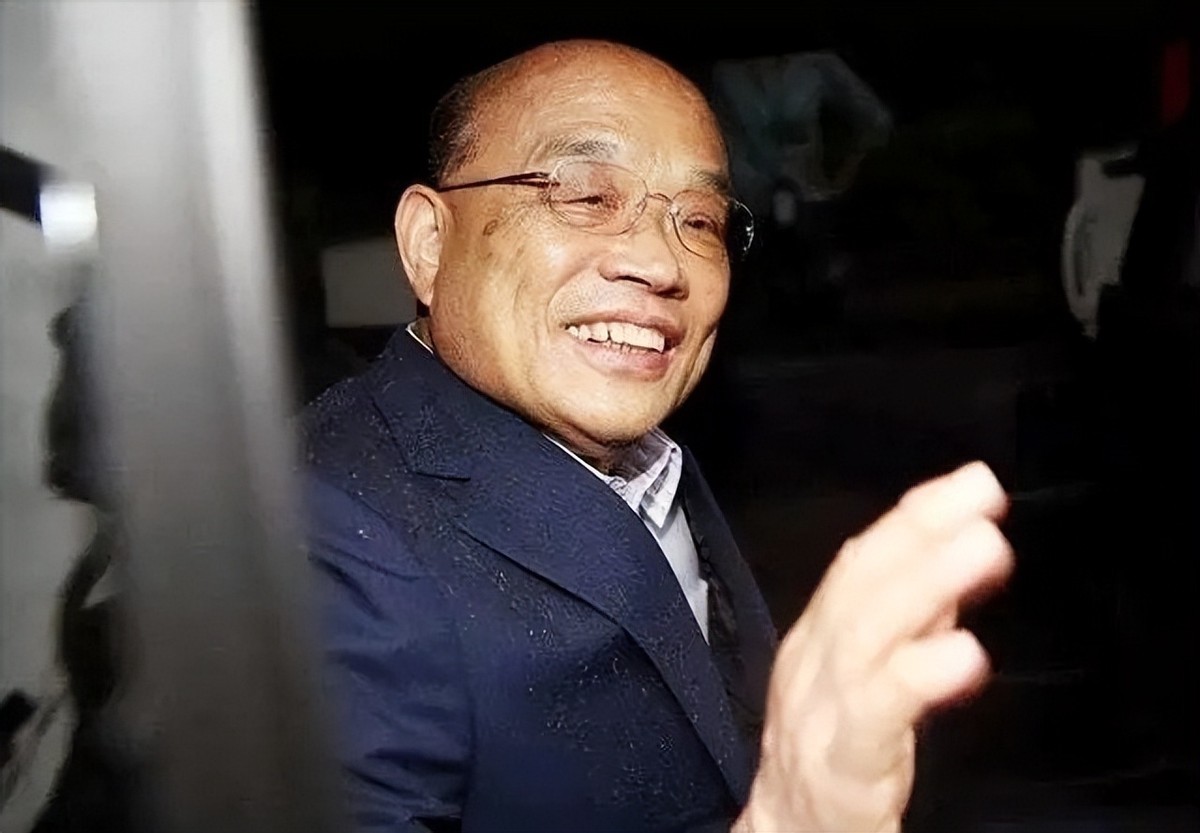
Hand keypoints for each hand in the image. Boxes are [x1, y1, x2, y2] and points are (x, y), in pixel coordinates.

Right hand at [735, 462, 1012, 832]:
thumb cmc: (830, 755)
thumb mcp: (866, 676)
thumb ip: (908, 621)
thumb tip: (950, 555)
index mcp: (820, 639)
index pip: (859, 563)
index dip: (913, 517)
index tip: (970, 482)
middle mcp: (812, 664)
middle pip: (857, 585)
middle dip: (919, 533)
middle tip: (982, 497)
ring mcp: (819, 713)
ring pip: (864, 635)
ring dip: (925, 582)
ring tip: (982, 548)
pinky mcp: (841, 767)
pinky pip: (875, 716)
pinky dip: (918, 675)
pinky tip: (964, 653)